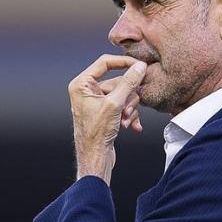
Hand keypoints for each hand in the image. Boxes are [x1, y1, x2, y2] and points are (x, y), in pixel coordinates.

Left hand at [68, 55, 146, 185]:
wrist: (95, 158)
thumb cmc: (96, 133)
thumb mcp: (115, 104)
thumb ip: (128, 83)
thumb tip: (139, 67)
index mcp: (82, 84)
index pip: (105, 62)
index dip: (124, 62)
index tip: (140, 65)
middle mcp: (87, 91)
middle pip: (117, 82)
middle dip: (128, 97)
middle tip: (129, 109)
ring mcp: (96, 102)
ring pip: (123, 95)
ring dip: (129, 108)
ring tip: (126, 121)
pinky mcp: (105, 112)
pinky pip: (122, 106)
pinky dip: (128, 115)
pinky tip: (133, 127)